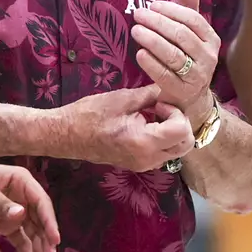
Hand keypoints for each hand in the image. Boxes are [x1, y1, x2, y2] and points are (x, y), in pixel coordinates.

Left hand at [0, 155, 59, 251]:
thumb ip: (1, 203)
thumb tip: (22, 215)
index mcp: (21, 181)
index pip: (41, 203)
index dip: (50, 222)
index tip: (55, 240)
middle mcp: (23, 196)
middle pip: (39, 221)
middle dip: (45, 241)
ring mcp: (14, 211)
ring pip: (32, 233)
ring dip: (37, 251)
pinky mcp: (4, 223)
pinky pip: (19, 239)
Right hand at [56, 84, 195, 171]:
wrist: (65, 135)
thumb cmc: (90, 114)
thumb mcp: (123, 98)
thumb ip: (151, 94)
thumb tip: (171, 87)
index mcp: (144, 142)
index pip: (183, 131)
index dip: (177, 112)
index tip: (159, 103)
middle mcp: (148, 159)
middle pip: (185, 144)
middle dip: (181, 123)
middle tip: (161, 108)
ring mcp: (144, 165)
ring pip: (177, 150)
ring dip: (173, 130)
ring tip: (153, 114)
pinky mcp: (139, 164)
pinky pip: (163, 152)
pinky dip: (163, 138)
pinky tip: (147, 123)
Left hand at [130, 0, 219, 122]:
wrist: (190, 99)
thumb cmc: (187, 59)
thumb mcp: (189, 32)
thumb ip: (188, 5)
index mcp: (210, 39)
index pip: (193, 20)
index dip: (172, 10)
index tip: (152, 5)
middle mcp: (209, 57)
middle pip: (182, 36)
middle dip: (158, 23)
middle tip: (138, 14)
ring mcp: (197, 76)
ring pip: (174, 55)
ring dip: (153, 41)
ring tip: (135, 31)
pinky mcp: (183, 92)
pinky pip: (166, 75)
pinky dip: (152, 64)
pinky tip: (139, 54)